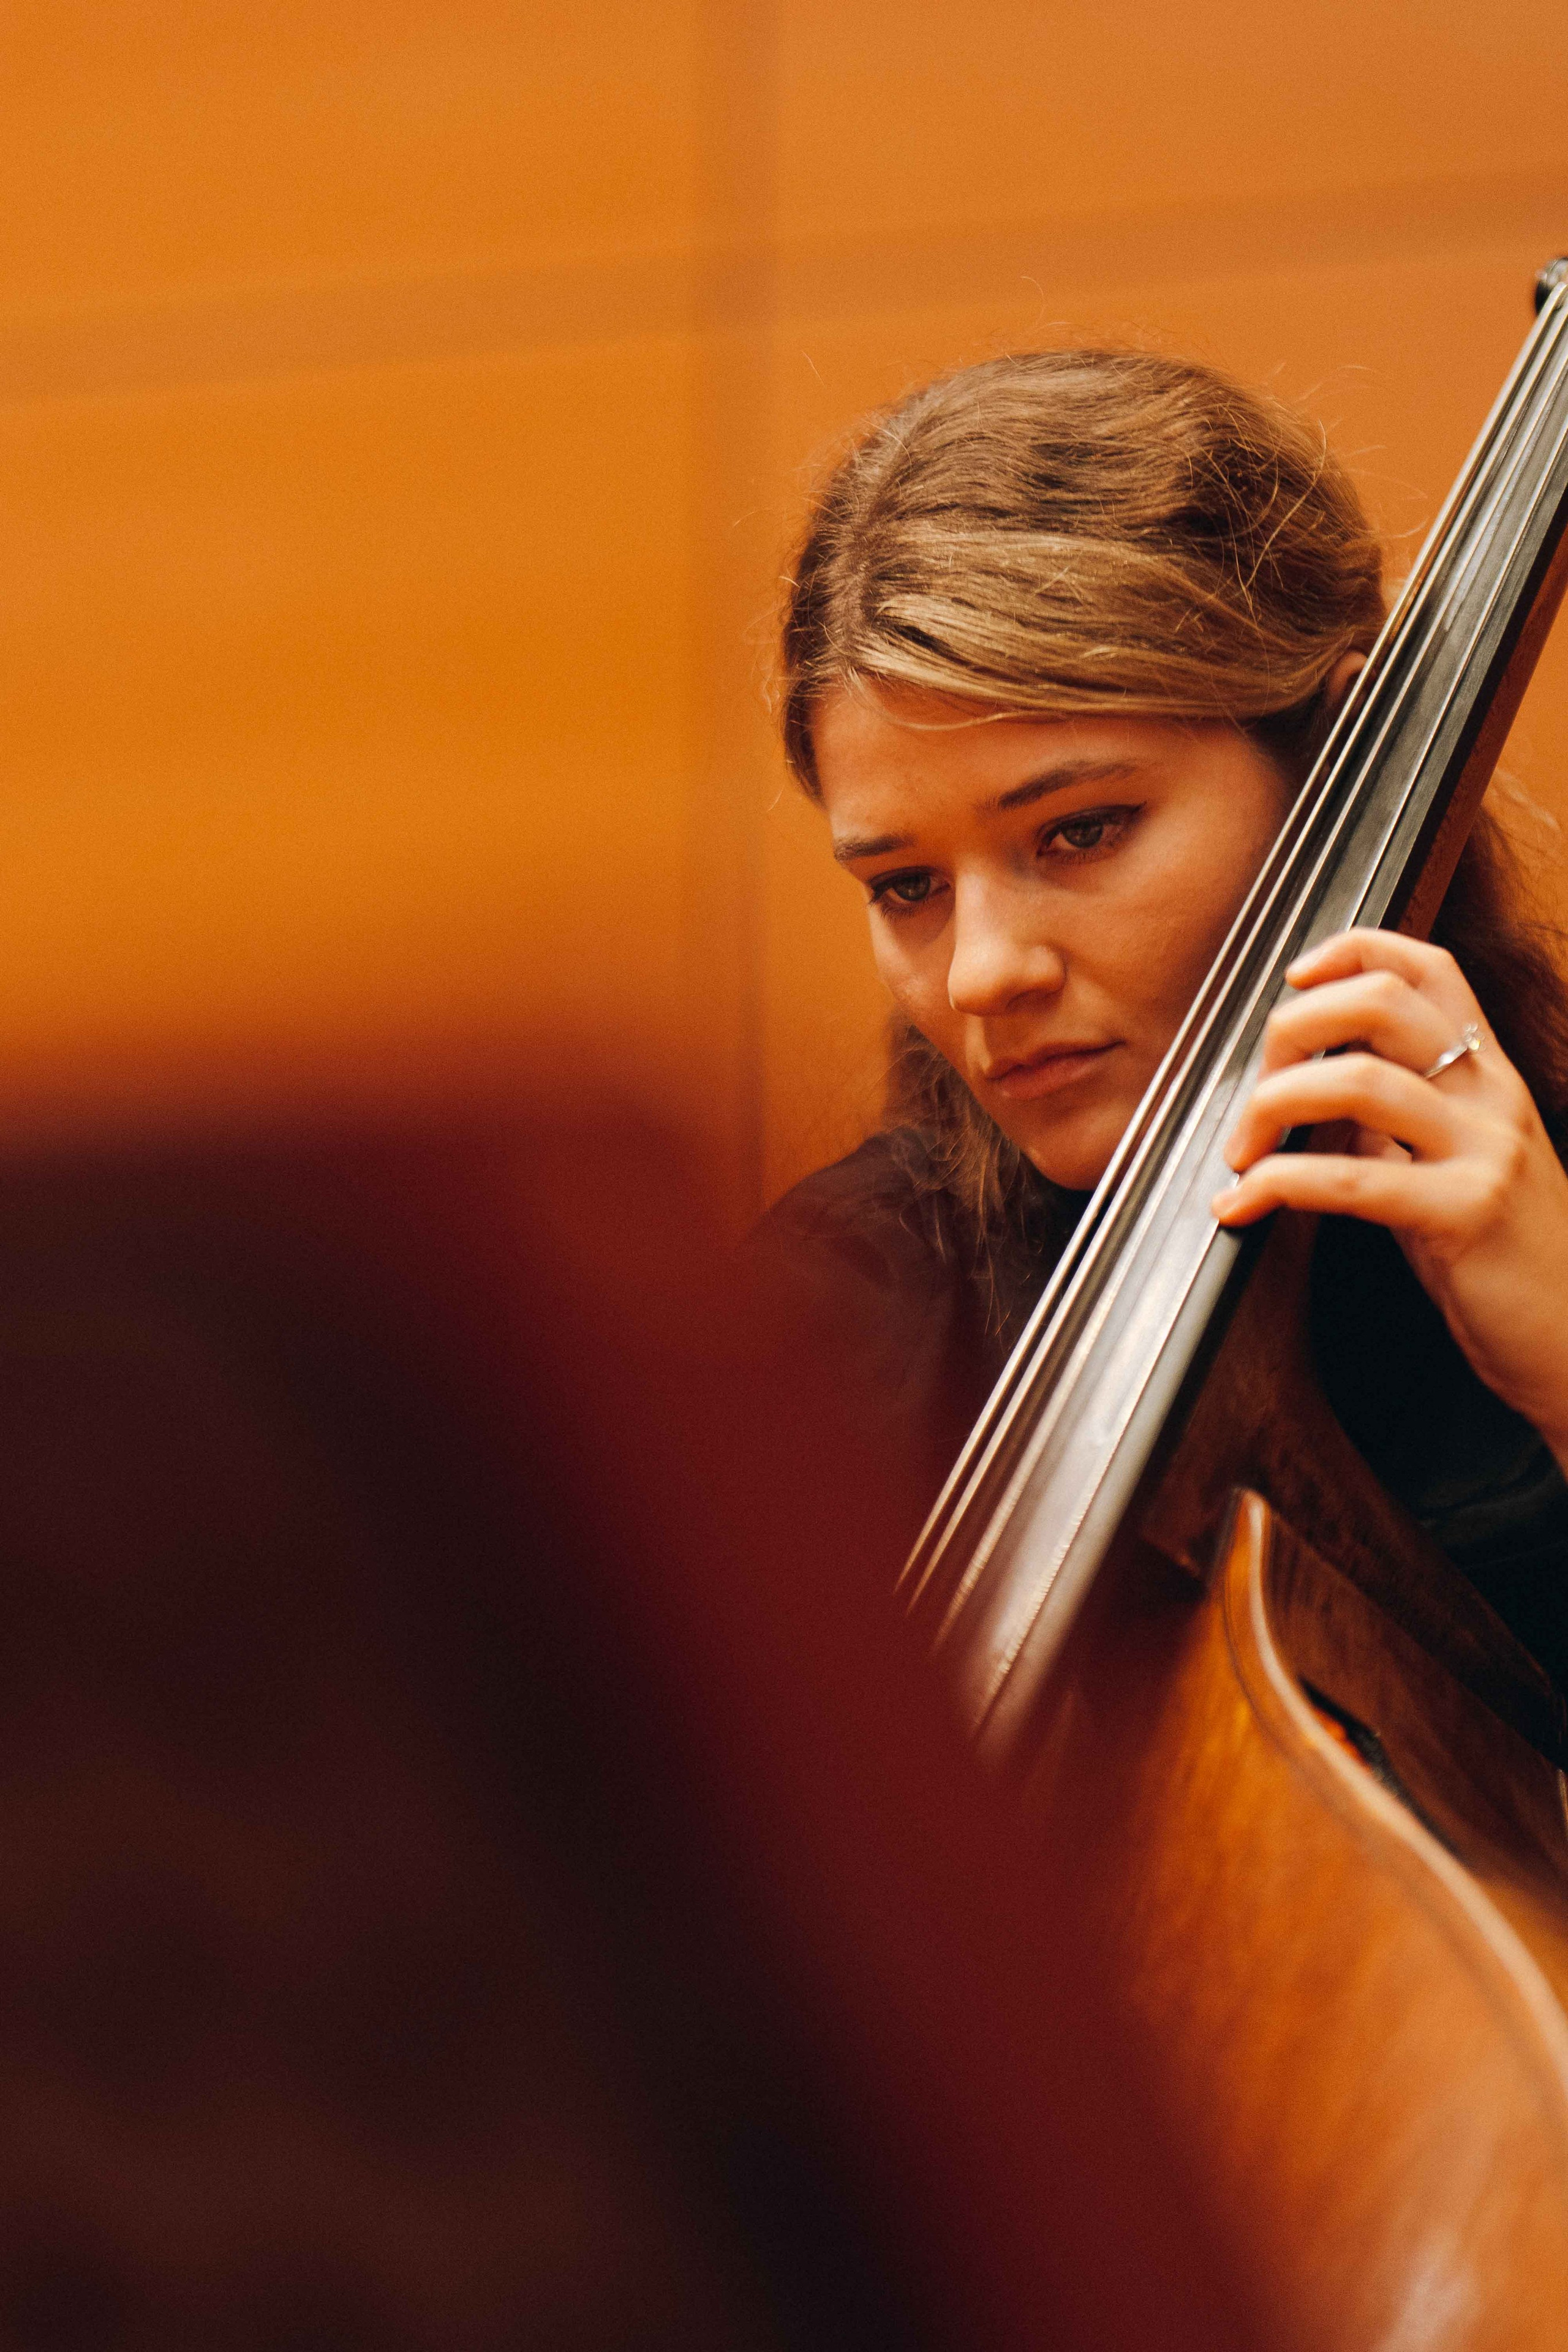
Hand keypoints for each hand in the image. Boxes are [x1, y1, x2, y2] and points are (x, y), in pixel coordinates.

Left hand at [1212, 927, 1567, 1472]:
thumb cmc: (1505, 1258)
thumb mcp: (1452, 1165)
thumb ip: (1394, 1122)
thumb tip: (1309, 1091)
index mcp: (1487, 1075)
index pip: (1428, 968)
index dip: (1354, 951)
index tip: (1296, 977)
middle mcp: (1490, 1097)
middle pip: (1381, 1002)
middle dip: (1292, 1028)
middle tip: (1252, 1088)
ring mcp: (1484, 1152)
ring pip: (1358, 1080)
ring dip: (1272, 1105)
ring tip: (1239, 1152)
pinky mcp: (1466, 1215)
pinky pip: (1352, 1180)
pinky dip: (1279, 1183)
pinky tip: (1241, 1204)